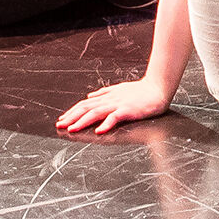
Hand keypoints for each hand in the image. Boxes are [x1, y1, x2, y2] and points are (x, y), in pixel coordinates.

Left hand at [55, 75, 172, 135]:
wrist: (158, 87)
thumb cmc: (141, 90)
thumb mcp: (119, 89)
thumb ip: (104, 93)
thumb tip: (89, 97)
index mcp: (107, 96)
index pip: (85, 104)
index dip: (72, 111)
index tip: (62, 119)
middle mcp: (110, 100)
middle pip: (87, 108)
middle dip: (72, 117)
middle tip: (60, 125)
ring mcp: (118, 104)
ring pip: (96, 112)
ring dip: (83, 121)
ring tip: (72, 128)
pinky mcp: (128, 110)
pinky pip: (115, 117)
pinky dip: (106, 123)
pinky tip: (99, 130)